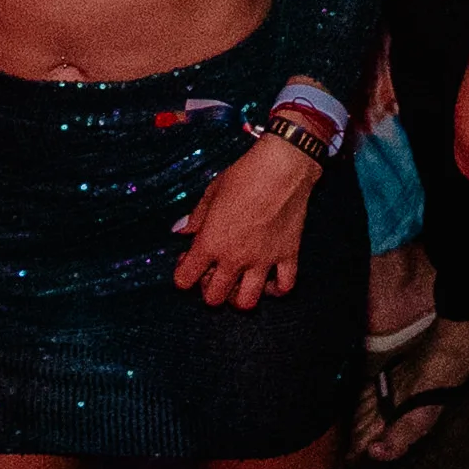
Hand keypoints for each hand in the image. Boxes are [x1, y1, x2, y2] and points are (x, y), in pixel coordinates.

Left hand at [172, 125, 325, 307]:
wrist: (283, 167)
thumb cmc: (244, 175)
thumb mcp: (212, 192)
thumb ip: (195, 217)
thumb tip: (181, 231)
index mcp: (211, 242)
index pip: (184, 279)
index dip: (183, 274)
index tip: (189, 262)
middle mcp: (234, 258)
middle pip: (214, 297)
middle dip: (209, 290)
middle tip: (214, 273)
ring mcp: (262, 260)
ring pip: (247, 301)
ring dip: (239, 297)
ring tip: (239, 284)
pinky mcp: (287, 256)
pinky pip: (284, 287)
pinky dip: (276, 289)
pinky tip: (269, 280)